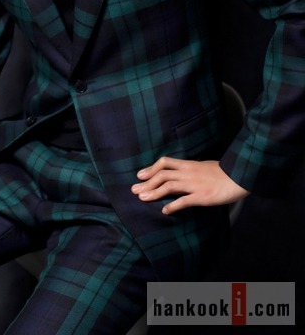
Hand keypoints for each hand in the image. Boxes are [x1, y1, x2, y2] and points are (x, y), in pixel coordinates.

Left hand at [131, 157, 248, 214]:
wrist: (239, 176)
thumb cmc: (223, 172)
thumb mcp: (204, 166)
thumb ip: (191, 169)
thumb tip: (181, 172)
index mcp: (189, 164)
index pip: (165, 162)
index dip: (151, 168)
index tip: (140, 175)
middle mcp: (188, 173)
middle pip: (162, 174)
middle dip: (147, 182)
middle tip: (134, 190)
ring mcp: (194, 184)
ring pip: (169, 186)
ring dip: (154, 192)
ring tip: (142, 198)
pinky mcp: (202, 197)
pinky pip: (184, 201)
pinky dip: (172, 206)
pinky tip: (164, 211)